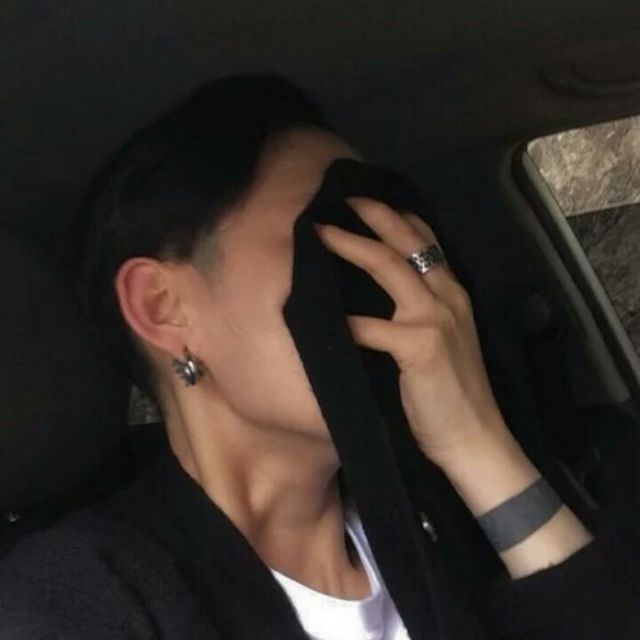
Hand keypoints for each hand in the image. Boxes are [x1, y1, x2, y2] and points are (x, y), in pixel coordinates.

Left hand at [314, 196, 509, 465]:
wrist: (475, 437)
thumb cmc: (453, 394)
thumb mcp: (444, 342)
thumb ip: (418, 314)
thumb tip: (381, 298)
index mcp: (452, 294)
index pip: (427, 241)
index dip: (398, 217)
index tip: (369, 201)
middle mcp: (447, 296)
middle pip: (406, 242)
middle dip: (373, 214)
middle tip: (342, 198)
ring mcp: (435, 319)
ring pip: (388, 266)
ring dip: (351, 245)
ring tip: (321, 232)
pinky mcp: (421, 346)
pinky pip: (371, 327)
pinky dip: (346, 322)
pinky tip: (322, 318)